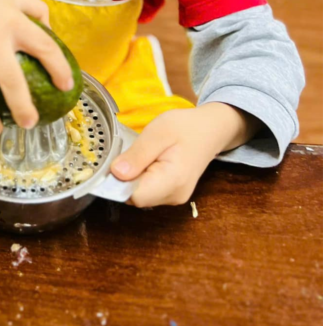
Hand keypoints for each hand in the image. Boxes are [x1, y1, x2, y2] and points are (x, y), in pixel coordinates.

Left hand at [111, 103, 258, 207]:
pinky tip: (147, 161)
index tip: (117, 161)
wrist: (211, 129)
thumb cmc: (186, 127)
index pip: (133, 195)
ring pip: (139, 195)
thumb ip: (138, 154)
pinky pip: (147, 191)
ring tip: (142, 154)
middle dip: (125, 177)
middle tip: (132, 152)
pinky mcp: (172, 194)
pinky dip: (141, 177)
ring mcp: (174, 198)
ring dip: (133, 177)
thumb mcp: (158, 131)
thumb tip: (115, 173)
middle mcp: (174, 197)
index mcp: (172, 182)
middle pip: (134, 197)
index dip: (118, 180)